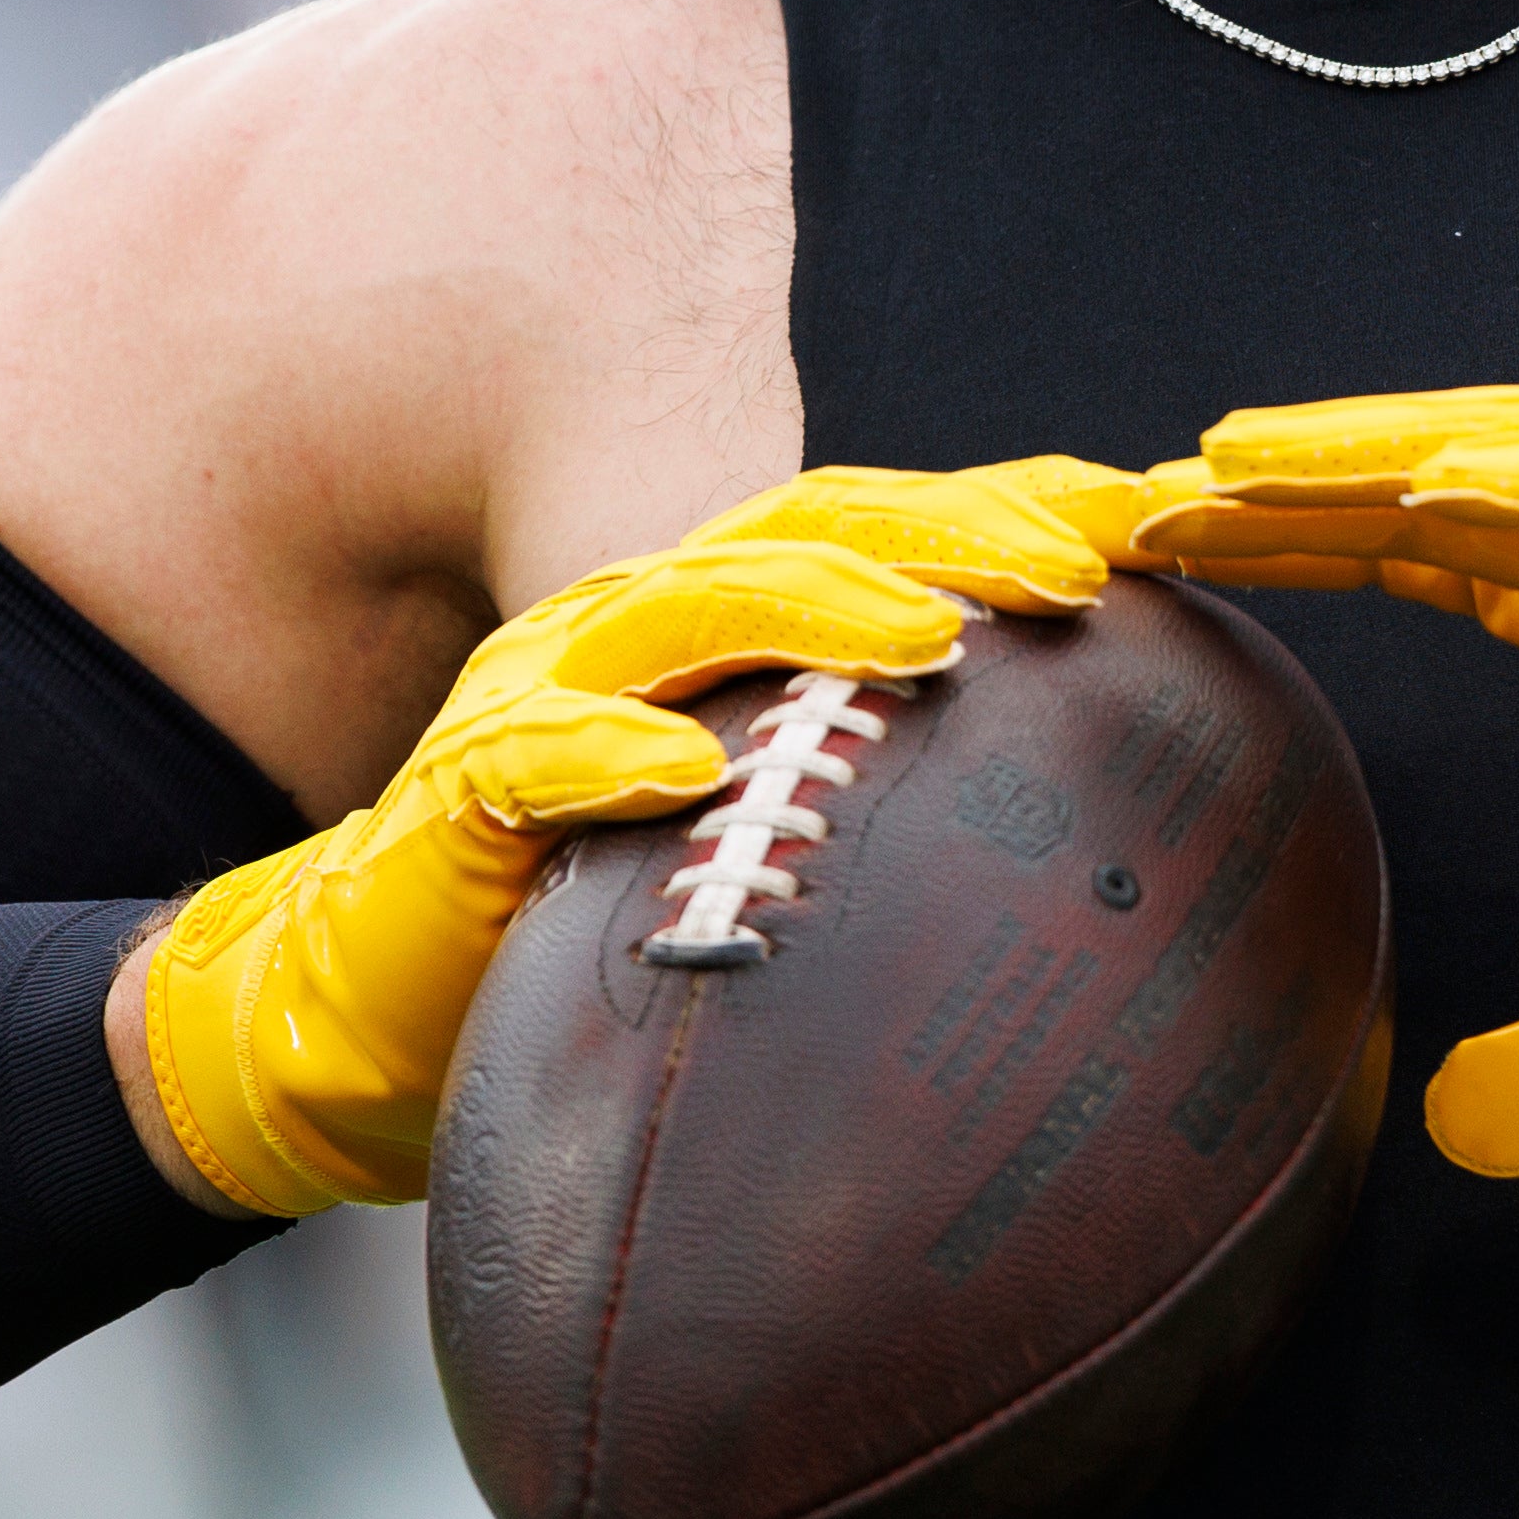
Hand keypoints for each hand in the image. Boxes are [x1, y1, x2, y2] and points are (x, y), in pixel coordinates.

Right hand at [138, 457, 1156, 1213]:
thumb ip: (881, 805)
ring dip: (813, 610)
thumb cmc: (591, 927)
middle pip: (808, 529)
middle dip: (954, 529)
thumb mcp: (765, 848)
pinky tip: (686, 772)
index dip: (1015, 505)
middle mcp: (638, 622)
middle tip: (1084, 559)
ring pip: (690, 609)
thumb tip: (1089, 835)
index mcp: (722, 618)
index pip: (885, 529)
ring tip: (927, 638)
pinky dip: (608, 753)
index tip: (1159, 515)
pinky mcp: (461, 794)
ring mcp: (544, 693)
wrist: (360, 1013)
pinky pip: (534, 758)